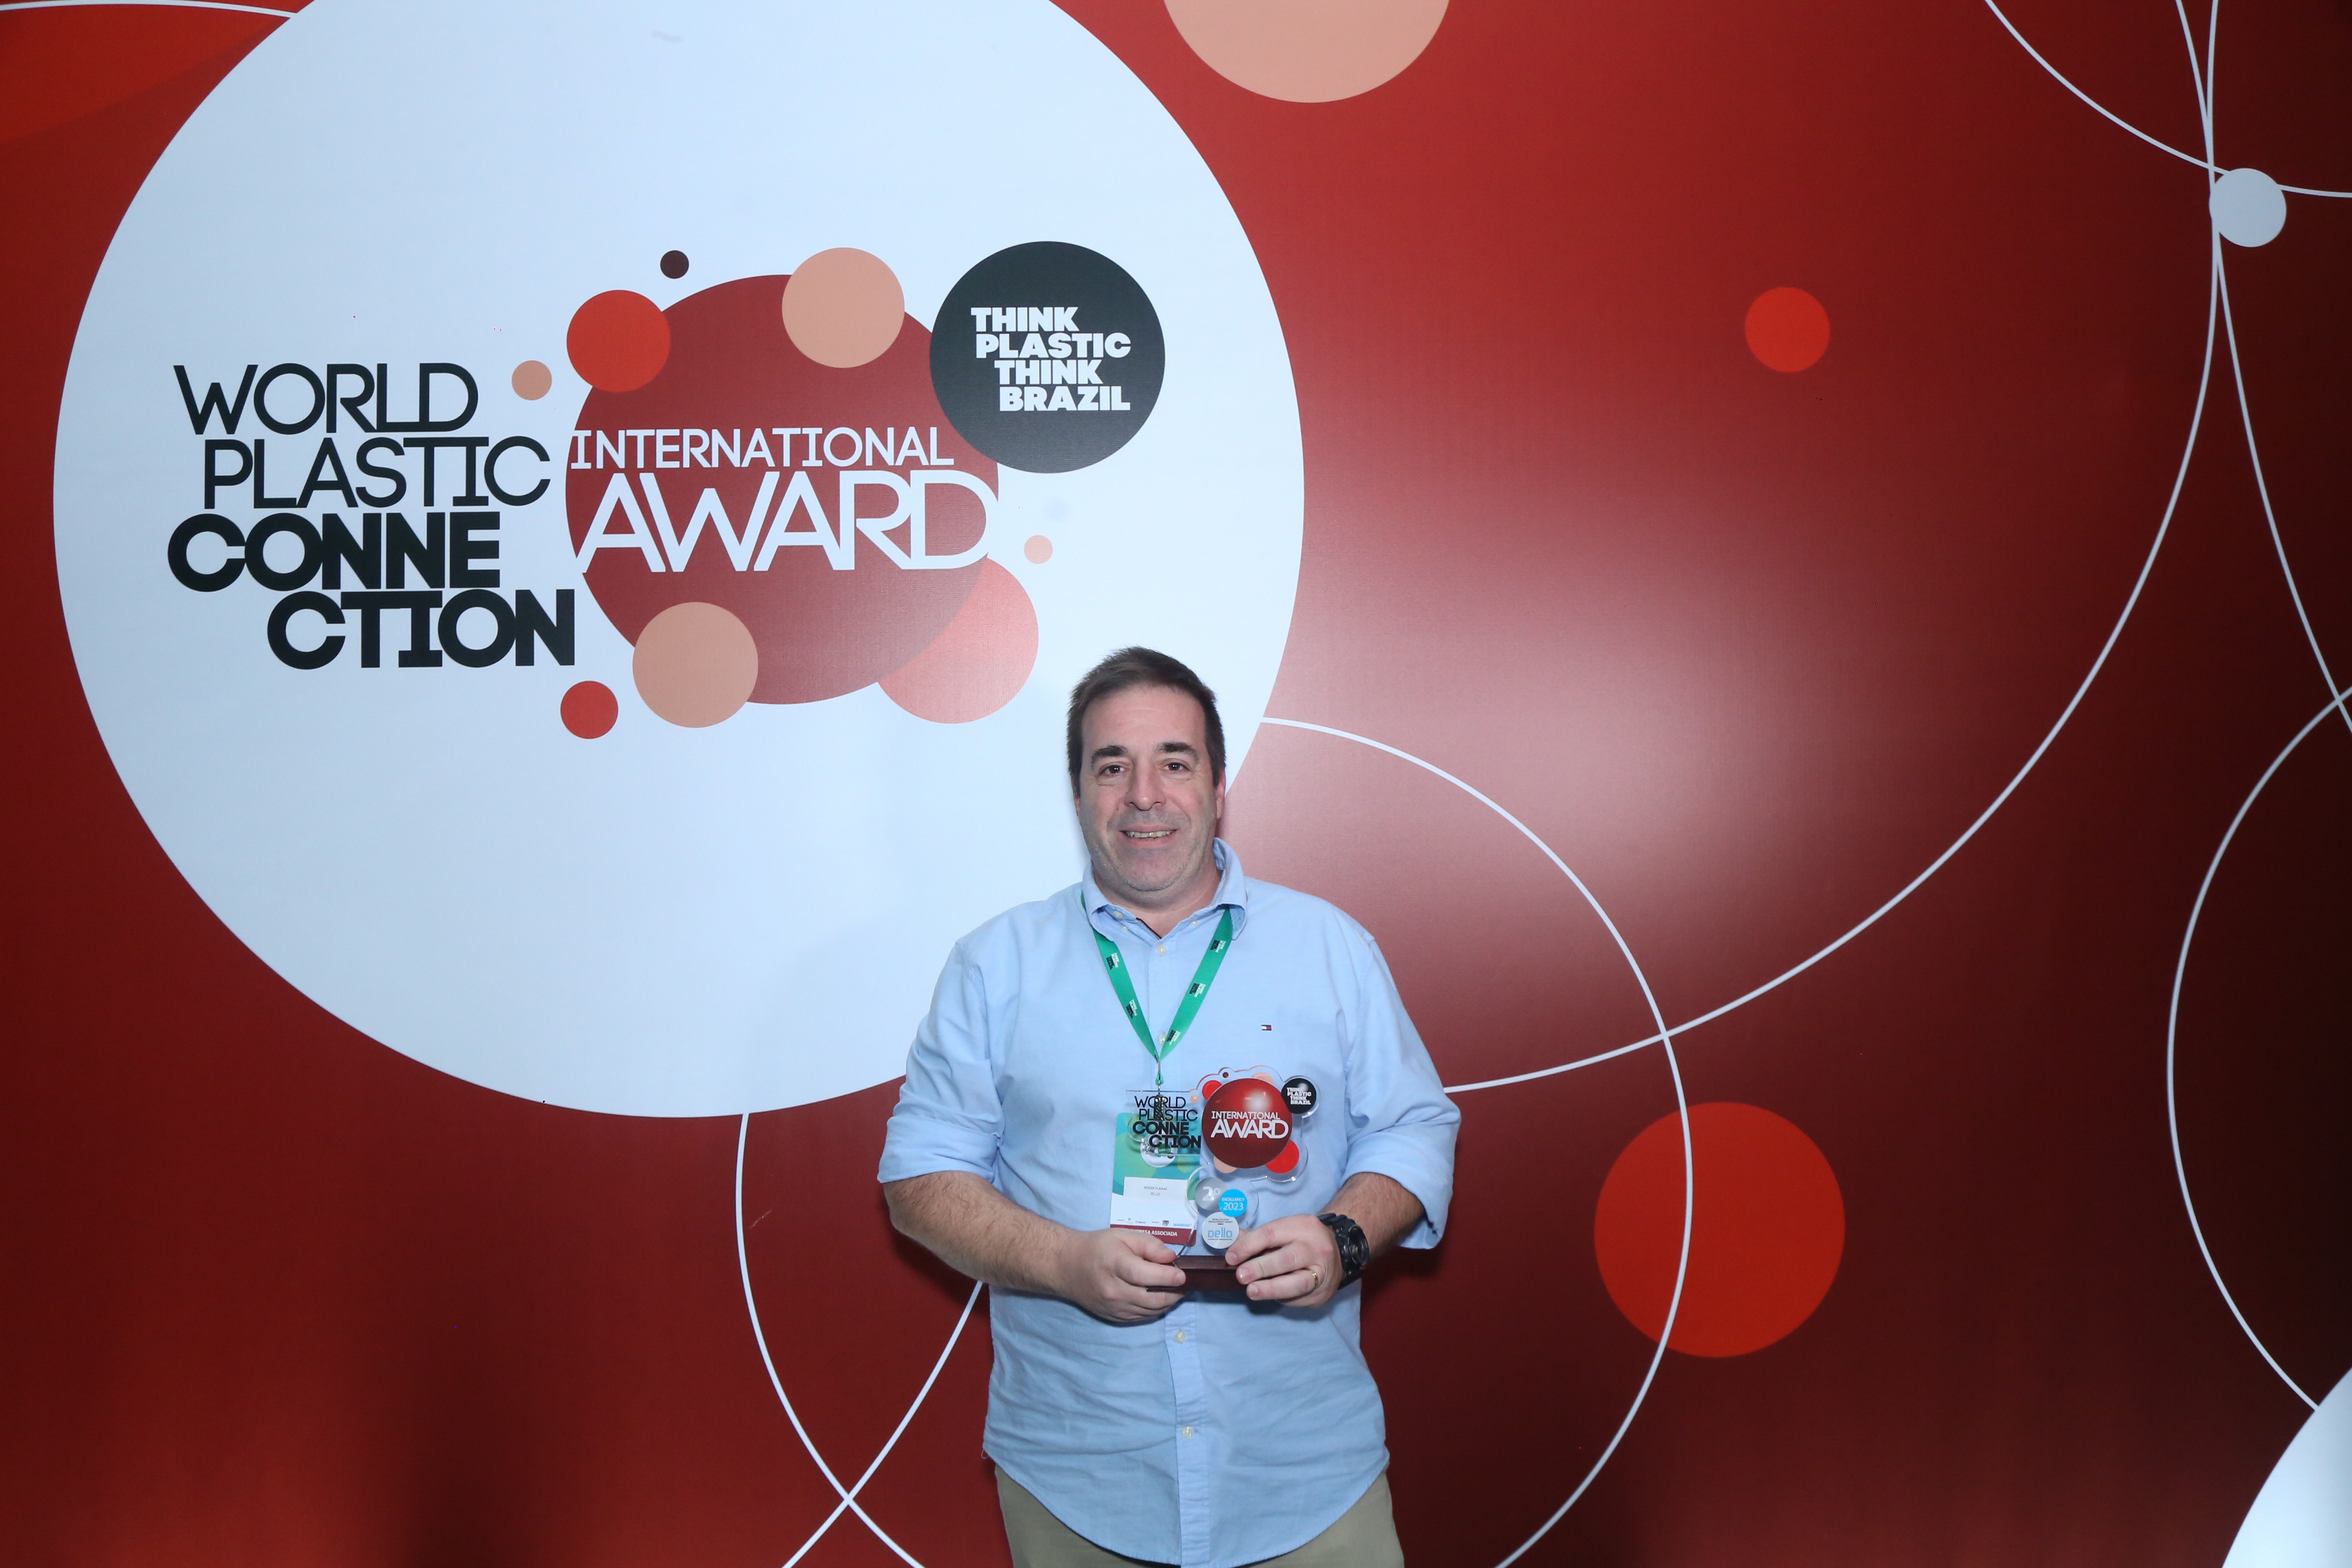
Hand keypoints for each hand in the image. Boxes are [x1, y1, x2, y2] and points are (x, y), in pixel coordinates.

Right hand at [1053, 1228, 1187, 1322]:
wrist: (1067, 1267)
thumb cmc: (1097, 1247)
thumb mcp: (1122, 1236)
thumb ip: (1149, 1245)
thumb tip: (1170, 1257)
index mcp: (1115, 1265)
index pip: (1144, 1275)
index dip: (1166, 1277)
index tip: (1183, 1275)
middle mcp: (1113, 1290)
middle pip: (1151, 1299)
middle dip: (1174, 1293)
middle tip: (1185, 1283)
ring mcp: (1113, 1307)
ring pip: (1149, 1311)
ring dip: (1168, 1302)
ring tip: (1176, 1290)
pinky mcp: (1113, 1317)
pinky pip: (1141, 1317)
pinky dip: (1155, 1309)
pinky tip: (1160, 1298)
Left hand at [1225, 1214, 1342, 1308]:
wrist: (1338, 1254)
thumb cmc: (1301, 1240)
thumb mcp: (1284, 1230)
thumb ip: (1257, 1237)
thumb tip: (1230, 1242)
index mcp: (1302, 1226)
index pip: (1271, 1233)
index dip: (1249, 1246)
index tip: (1231, 1257)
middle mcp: (1316, 1248)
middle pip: (1288, 1258)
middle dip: (1261, 1267)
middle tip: (1241, 1276)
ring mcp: (1322, 1272)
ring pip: (1298, 1282)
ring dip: (1271, 1289)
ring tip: (1252, 1291)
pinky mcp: (1323, 1293)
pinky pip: (1300, 1298)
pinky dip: (1282, 1298)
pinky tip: (1270, 1295)